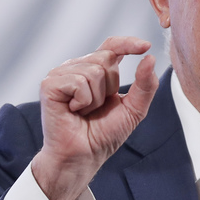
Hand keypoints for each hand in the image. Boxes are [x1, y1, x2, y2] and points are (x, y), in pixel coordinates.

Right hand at [31, 36, 158, 199]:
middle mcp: (76, 67)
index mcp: (94, 70)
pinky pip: (78, 82)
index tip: (145, 46)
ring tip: (84, 112)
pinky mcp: (49, 85)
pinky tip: (73, 112)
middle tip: (96, 108)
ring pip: (93, 71)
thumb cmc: (104, 135)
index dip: (128, 43)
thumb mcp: (133, 110)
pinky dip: (83, 101)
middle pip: (105, 58)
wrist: (83, 156)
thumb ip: (145, 85)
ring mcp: (60, 74)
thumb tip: (150, 58)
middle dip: (109, 87)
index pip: (112, 46)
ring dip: (96, 99)